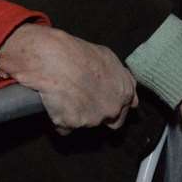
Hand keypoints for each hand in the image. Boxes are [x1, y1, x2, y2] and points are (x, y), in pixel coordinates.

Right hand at [0, 25, 137, 132]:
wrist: (56, 59)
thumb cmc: (80, 54)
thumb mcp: (108, 57)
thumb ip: (120, 77)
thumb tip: (121, 87)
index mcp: (125, 92)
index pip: (124, 109)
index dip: (112, 105)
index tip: (103, 101)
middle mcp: (112, 108)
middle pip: (110, 121)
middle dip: (99, 115)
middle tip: (84, 102)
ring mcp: (93, 119)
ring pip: (86, 123)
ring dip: (77, 114)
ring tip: (66, 95)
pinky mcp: (73, 124)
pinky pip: (65, 127)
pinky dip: (60, 119)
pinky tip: (56, 103)